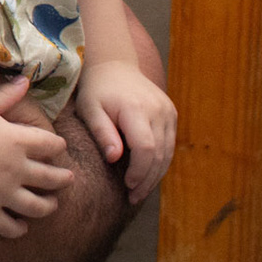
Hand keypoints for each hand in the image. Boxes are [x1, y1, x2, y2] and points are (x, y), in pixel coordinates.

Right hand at [0, 77, 71, 236]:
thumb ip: (6, 94)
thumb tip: (26, 79)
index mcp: (17, 141)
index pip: (50, 144)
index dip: (57, 145)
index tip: (59, 146)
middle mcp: (16, 169)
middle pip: (51, 178)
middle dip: (63, 179)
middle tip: (68, 179)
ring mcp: (2, 193)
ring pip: (37, 207)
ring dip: (48, 206)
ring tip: (52, 205)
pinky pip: (9, 227)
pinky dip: (19, 228)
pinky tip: (22, 227)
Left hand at [76, 60, 177, 201]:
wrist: (114, 64)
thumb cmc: (97, 89)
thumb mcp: (90, 109)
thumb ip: (102, 132)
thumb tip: (115, 158)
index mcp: (137, 109)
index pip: (146, 149)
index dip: (139, 172)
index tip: (127, 186)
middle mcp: (158, 110)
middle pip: (160, 154)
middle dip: (147, 180)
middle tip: (133, 197)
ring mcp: (168, 112)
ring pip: (168, 152)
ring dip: (155, 175)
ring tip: (139, 191)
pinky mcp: (171, 114)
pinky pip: (169, 144)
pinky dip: (159, 162)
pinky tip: (146, 174)